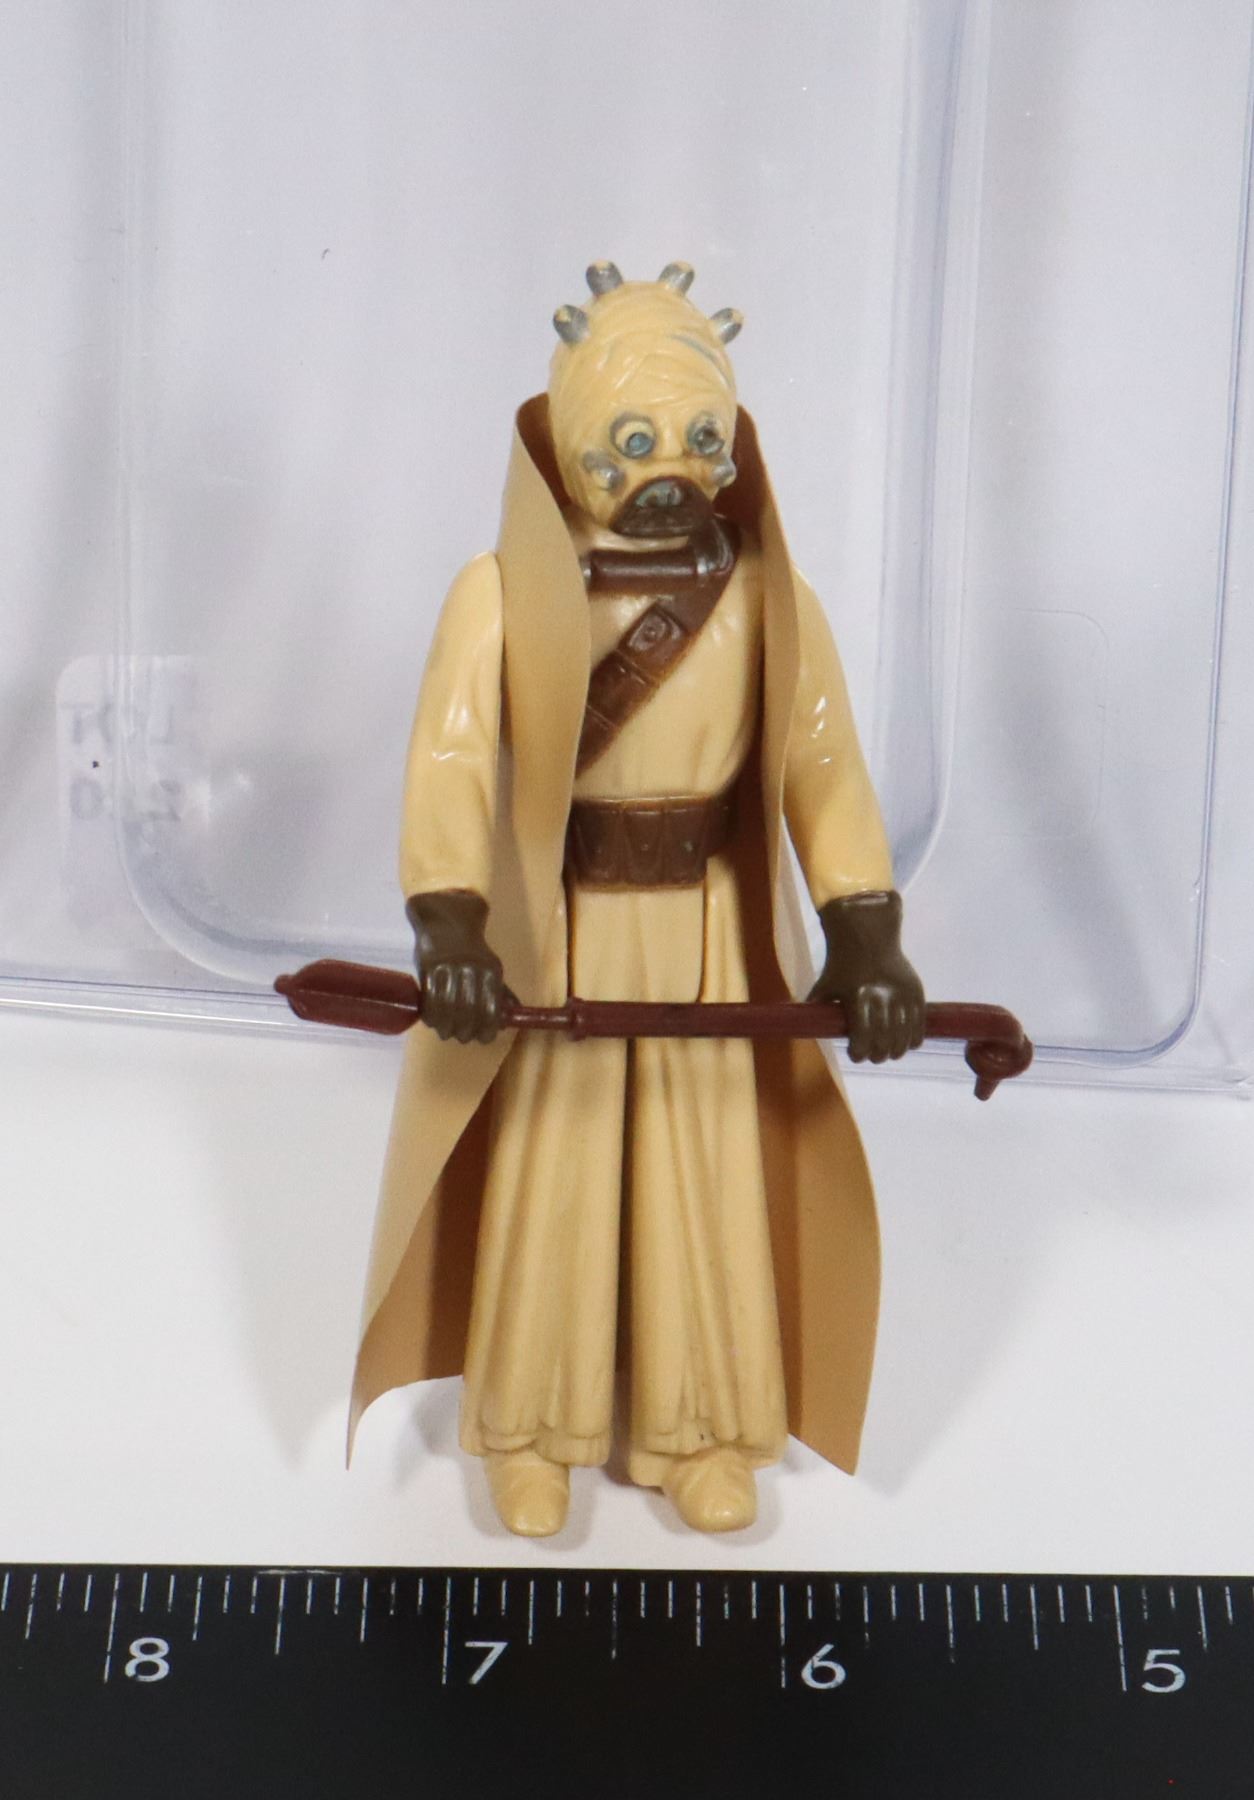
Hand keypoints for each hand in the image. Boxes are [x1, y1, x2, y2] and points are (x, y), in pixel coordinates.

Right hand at [406, 890, 508, 1043]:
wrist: (445, 920)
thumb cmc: (469, 950)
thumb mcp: (489, 965)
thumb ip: (499, 990)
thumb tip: (512, 1014)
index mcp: (491, 969)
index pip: (491, 1008)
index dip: (487, 1029)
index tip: (484, 1039)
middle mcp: (472, 969)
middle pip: (469, 1012)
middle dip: (466, 1032)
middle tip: (462, 1037)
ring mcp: (449, 967)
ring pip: (448, 1009)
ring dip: (446, 1028)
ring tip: (446, 1033)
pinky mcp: (429, 967)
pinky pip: (429, 999)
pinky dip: (430, 1015)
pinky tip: (431, 1021)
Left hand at [808, 890, 925, 1064]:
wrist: (868, 936)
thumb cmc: (842, 964)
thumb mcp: (825, 985)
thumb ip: (816, 1008)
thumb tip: (803, 1028)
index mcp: (858, 999)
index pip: (862, 1042)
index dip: (859, 1054)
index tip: (855, 1054)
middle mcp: (882, 999)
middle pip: (884, 1046)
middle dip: (877, 1056)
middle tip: (872, 1055)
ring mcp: (902, 997)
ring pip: (903, 1040)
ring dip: (895, 1051)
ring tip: (888, 1051)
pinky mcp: (917, 994)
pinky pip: (918, 1028)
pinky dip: (912, 1040)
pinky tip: (905, 1043)